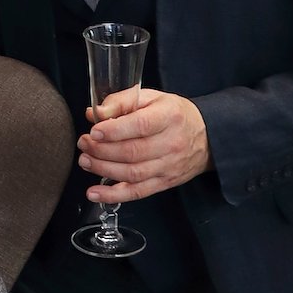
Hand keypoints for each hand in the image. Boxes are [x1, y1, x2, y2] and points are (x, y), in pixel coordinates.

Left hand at [77, 88, 210, 202]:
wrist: (208, 137)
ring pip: (132, 173)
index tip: (94, 131)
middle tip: (84, 143)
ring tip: (85, 161)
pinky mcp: (164, 183)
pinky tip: (94, 193)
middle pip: (132, 152)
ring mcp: (168, 166)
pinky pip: (137, 192)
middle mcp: (171, 143)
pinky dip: (113, 195)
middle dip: (101, 150)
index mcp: (169, 117)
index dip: (114, 130)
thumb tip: (95, 113)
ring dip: (103, 169)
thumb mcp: (152, 97)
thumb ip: (122, 101)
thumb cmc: (174, 114)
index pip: (140, 126)